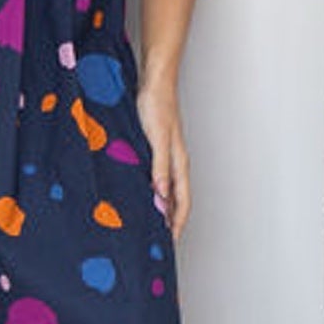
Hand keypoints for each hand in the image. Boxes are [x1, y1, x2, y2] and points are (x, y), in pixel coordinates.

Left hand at [136, 82, 190, 239]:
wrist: (154, 81)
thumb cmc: (157, 105)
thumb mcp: (156, 139)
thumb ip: (159, 167)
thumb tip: (161, 195)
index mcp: (179, 162)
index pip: (183, 201)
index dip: (178, 223)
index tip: (170, 242)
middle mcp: (175, 161)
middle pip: (177, 199)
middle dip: (170, 220)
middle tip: (159, 239)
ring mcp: (166, 155)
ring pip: (167, 188)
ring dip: (161, 206)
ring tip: (149, 222)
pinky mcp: (155, 147)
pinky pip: (156, 176)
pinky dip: (151, 189)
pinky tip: (140, 191)